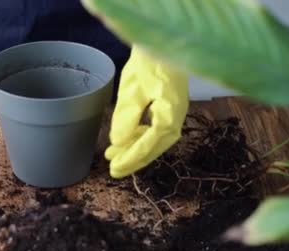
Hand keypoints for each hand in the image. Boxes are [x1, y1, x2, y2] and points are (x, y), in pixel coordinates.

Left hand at [106, 47, 188, 177]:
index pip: (149, 143)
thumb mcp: (132, 89)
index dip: (131, 158)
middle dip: (133, 159)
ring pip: (154, 140)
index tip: (115, 168)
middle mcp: (176, 117)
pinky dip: (139, 137)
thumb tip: (118, 142)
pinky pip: (154, 129)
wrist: (161, 42)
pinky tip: (125, 140)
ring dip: (134, 149)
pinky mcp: (169, 108)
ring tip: (113, 155)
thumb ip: (127, 117)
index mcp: (170, 113)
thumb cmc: (148, 61)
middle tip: (113, 170)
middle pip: (154, 146)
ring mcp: (174, 113)